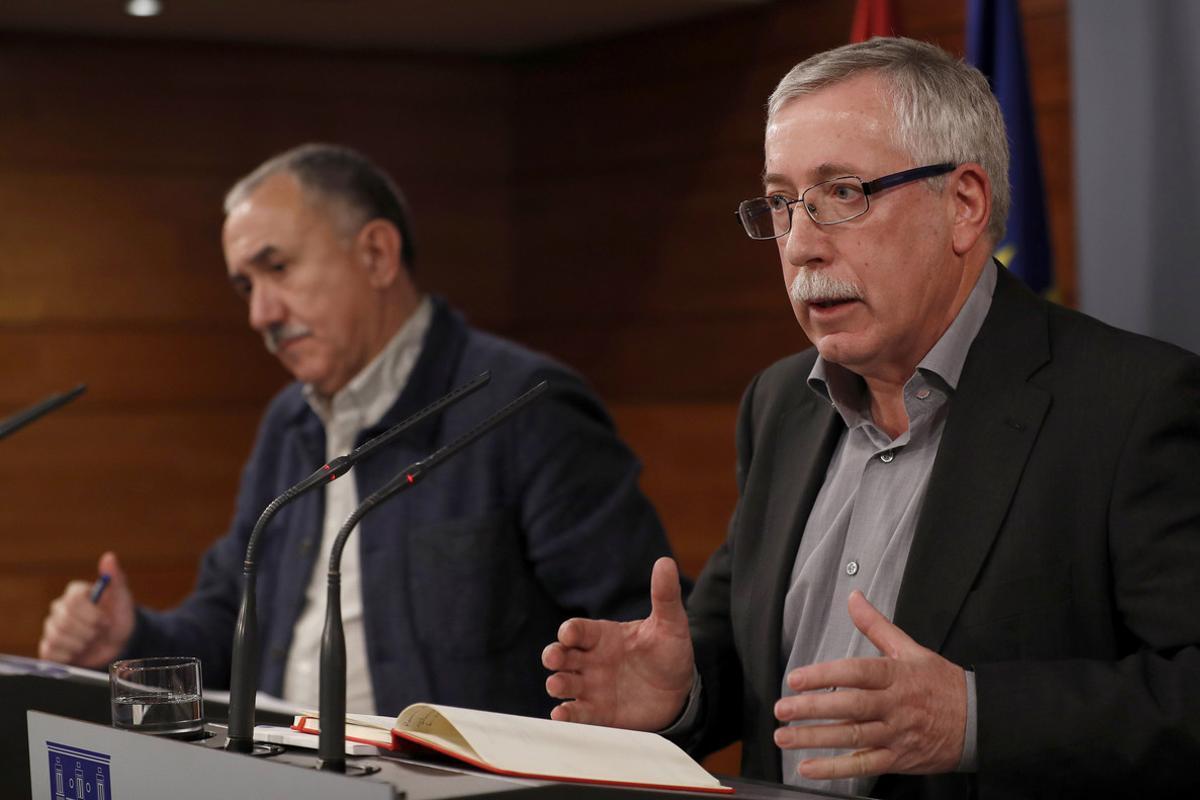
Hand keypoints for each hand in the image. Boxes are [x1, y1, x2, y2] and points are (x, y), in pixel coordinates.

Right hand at [39, 552, 134, 667]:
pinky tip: (80, 651)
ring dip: (81, 644)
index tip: (106, 621)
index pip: (73, 601)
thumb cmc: (119, 617)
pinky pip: (51, 653)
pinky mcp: (49, 647)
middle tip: (100, 633)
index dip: (92, 615)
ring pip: (57, 637)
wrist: (119, 642)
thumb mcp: (122, 597)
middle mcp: (59, 609)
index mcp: (74, 593)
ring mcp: (52, 628)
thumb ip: (115, 577)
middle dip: (88, 631)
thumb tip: (109, 556)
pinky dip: (69, 655)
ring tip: (92, 642)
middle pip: (63, 622)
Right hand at [543, 557, 694, 729]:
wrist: (681, 692)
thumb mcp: (670, 624)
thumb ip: (664, 596)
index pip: (578, 630)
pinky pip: (577, 713)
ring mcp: (592, 687)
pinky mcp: (598, 713)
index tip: (569, 633)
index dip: (570, 631)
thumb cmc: (670, 653)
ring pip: (564, 683)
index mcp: (603, 636)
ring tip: (558, 684)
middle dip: (554, 655)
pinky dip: (566, 715)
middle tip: (554, 658)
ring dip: (557, 683)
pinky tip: (561, 715)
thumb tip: (666, 562)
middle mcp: (591, 660)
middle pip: (562, 655)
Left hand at [773, 590, 965, 778]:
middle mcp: (895, 705)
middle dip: (812, 709)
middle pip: (850, 706)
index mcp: (896, 675)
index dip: (824, 676)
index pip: (856, 673)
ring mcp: (896, 734)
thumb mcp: (911, 648)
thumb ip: (876, 626)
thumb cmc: (941, 684)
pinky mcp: (898, 758)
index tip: (796, 678)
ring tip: (785, 736)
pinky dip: (835, 769)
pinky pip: (864, 765)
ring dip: (815, 739)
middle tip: (782, 708)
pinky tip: (809, 767)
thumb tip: (854, 598)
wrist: (979, 721)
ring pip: (852, 737)